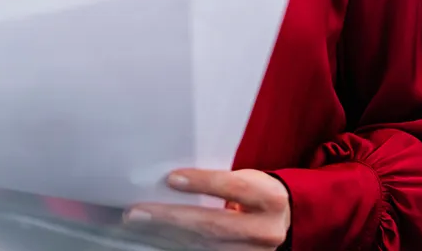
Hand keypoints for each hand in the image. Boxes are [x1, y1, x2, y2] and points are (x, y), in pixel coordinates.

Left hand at [126, 169, 289, 249]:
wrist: (284, 219)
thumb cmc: (255, 191)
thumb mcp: (247, 177)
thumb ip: (219, 179)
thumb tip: (170, 177)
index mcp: (268, 197)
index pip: (232, 186)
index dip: (202, 182)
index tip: (171, 178)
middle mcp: (266, 230)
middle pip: (213, 225)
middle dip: (171, 218)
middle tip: (137, 212)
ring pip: (204, 246)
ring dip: (166, 236)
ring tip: (139, 226)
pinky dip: (177, 246)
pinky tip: (157, 238)